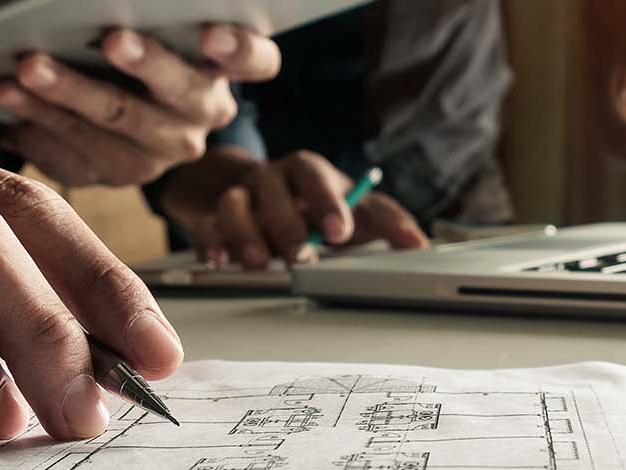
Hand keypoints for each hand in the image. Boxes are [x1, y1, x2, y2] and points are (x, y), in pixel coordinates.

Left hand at [0, 25, 279, 186]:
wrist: (116, 109)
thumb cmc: (135, 46)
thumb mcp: (153, 27)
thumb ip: (150, 11)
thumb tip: (103, 0)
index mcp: (223, 72)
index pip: (255, 60)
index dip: (239, 50)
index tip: (212, 35)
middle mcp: (201, 117)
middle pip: (177, 93)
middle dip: (144, 65)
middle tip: (112, 39)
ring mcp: (159, 155)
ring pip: (115, 127)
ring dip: (67, 98)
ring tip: (25, 70)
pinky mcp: (113, 176)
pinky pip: (76, 159)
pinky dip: (39, 130)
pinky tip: (11, 110)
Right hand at [158, 148, 428, 269]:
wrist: (250, 193)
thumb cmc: (310, 204)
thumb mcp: (350, 207)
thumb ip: (385, 221)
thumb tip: (420, 244)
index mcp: (306, 171)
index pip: (316, 176)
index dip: (327, 201)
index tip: (338, 231)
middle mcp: (270, 178)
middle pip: (274, 190)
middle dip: (287, 224)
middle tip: (300, 255)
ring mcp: (237, 196)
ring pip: (234, 204)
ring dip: (246, 233)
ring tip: (258, 261)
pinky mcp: (208, 217)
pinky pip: (205, 226)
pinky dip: (211, 243)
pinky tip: (220, 260)